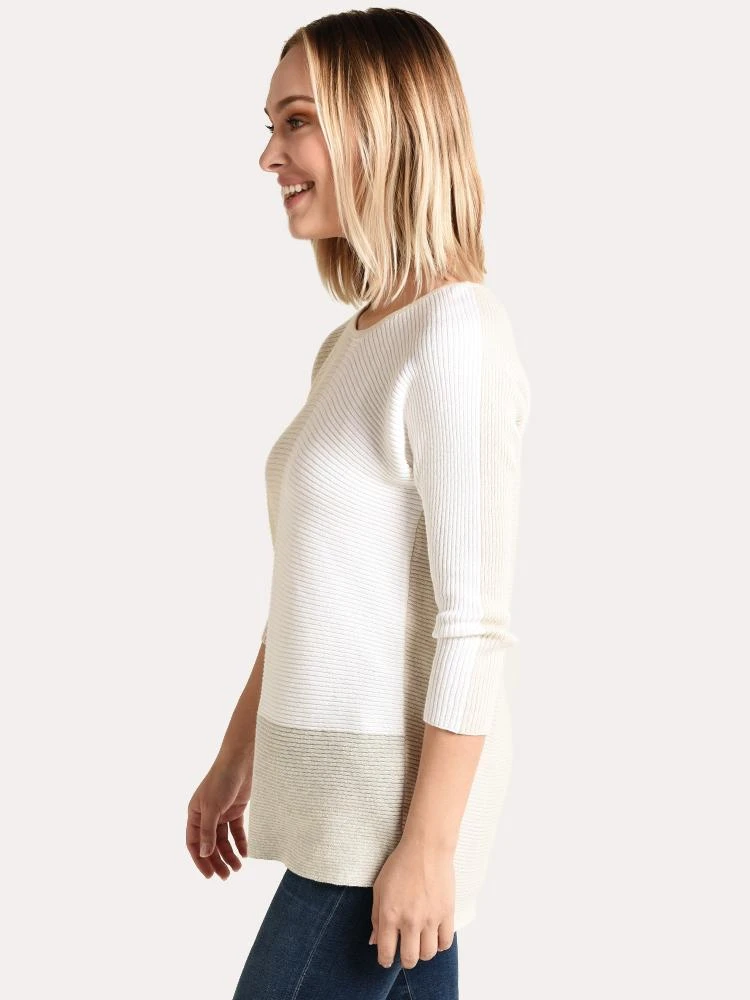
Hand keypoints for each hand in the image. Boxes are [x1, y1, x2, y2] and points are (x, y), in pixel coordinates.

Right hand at [186, 751, 252, 879]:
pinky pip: (236, 831)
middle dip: (217, 861)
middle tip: (226, 877)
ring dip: (230, 854)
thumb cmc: (222, 779)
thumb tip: (203, 854)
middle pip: (210, 844)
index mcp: (194, 814)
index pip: (194, 843)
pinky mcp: (236, 809)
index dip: (200, 860)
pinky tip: (246, 853)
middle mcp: (206, 815)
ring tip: (238, 868)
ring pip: (224, 840)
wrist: (241, 760)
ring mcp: (221, 812)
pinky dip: (241, 842)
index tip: (209, 875)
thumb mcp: (212, 807)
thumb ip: (207, 831)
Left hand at [369, 836, 455, 968]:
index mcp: (389, 914)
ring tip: (420, 942)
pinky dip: (439, 944)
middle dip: (405, 961)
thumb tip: (374, 941)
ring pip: (428, 954)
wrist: (427, 848)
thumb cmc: (400, 865)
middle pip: (409, 959)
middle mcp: (410, 920)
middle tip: (405, 953)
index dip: (384, 960)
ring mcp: (430, 918)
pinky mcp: (447, 913)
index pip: (386, 952)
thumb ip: (375, 917)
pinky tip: (434, 936)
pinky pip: (445, 943)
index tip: (386, 959)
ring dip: (422, 953)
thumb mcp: (379, 888)